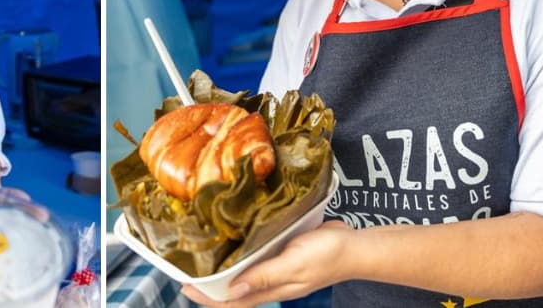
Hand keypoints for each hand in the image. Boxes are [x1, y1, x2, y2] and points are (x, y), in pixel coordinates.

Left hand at [182, 220, 352, 306]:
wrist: (356, 246)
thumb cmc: (329, 255)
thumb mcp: (294, 264)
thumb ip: (264, 277)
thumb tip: (233, 290)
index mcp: (272, 288)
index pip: (232, 300)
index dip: (207, 297)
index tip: (185, 287)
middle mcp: (271, 281)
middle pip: (233, 289)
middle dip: (209, 285)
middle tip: (186, 269)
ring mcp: (276, 268)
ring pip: (243, 274)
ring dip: (222, 270)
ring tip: (201, 258)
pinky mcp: (282, 254)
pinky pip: (255, 258)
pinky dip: (240, 255)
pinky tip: (232, 242)